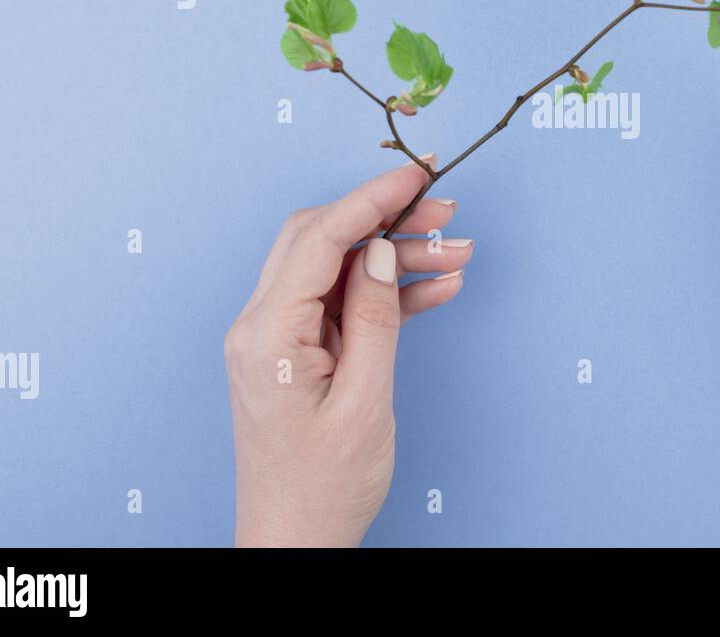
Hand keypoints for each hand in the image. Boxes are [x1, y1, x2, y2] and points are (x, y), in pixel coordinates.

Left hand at [225, 157, 472, 546]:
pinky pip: (345, 305)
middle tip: (445, 213)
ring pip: (339, 269)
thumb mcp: (363, 402)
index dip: (371, 199)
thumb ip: (373, 319)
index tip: (417, 176)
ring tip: (456, 255)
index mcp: (268, 334)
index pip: (319, 239)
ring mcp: (279, 339)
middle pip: (324, 241)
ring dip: (395, 257)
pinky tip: (437, 290)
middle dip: (386, 219)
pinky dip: (389, 293)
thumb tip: (378, 252)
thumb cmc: (323, 487)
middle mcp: (263, 326)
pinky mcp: (299, 353)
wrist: (295, 543)